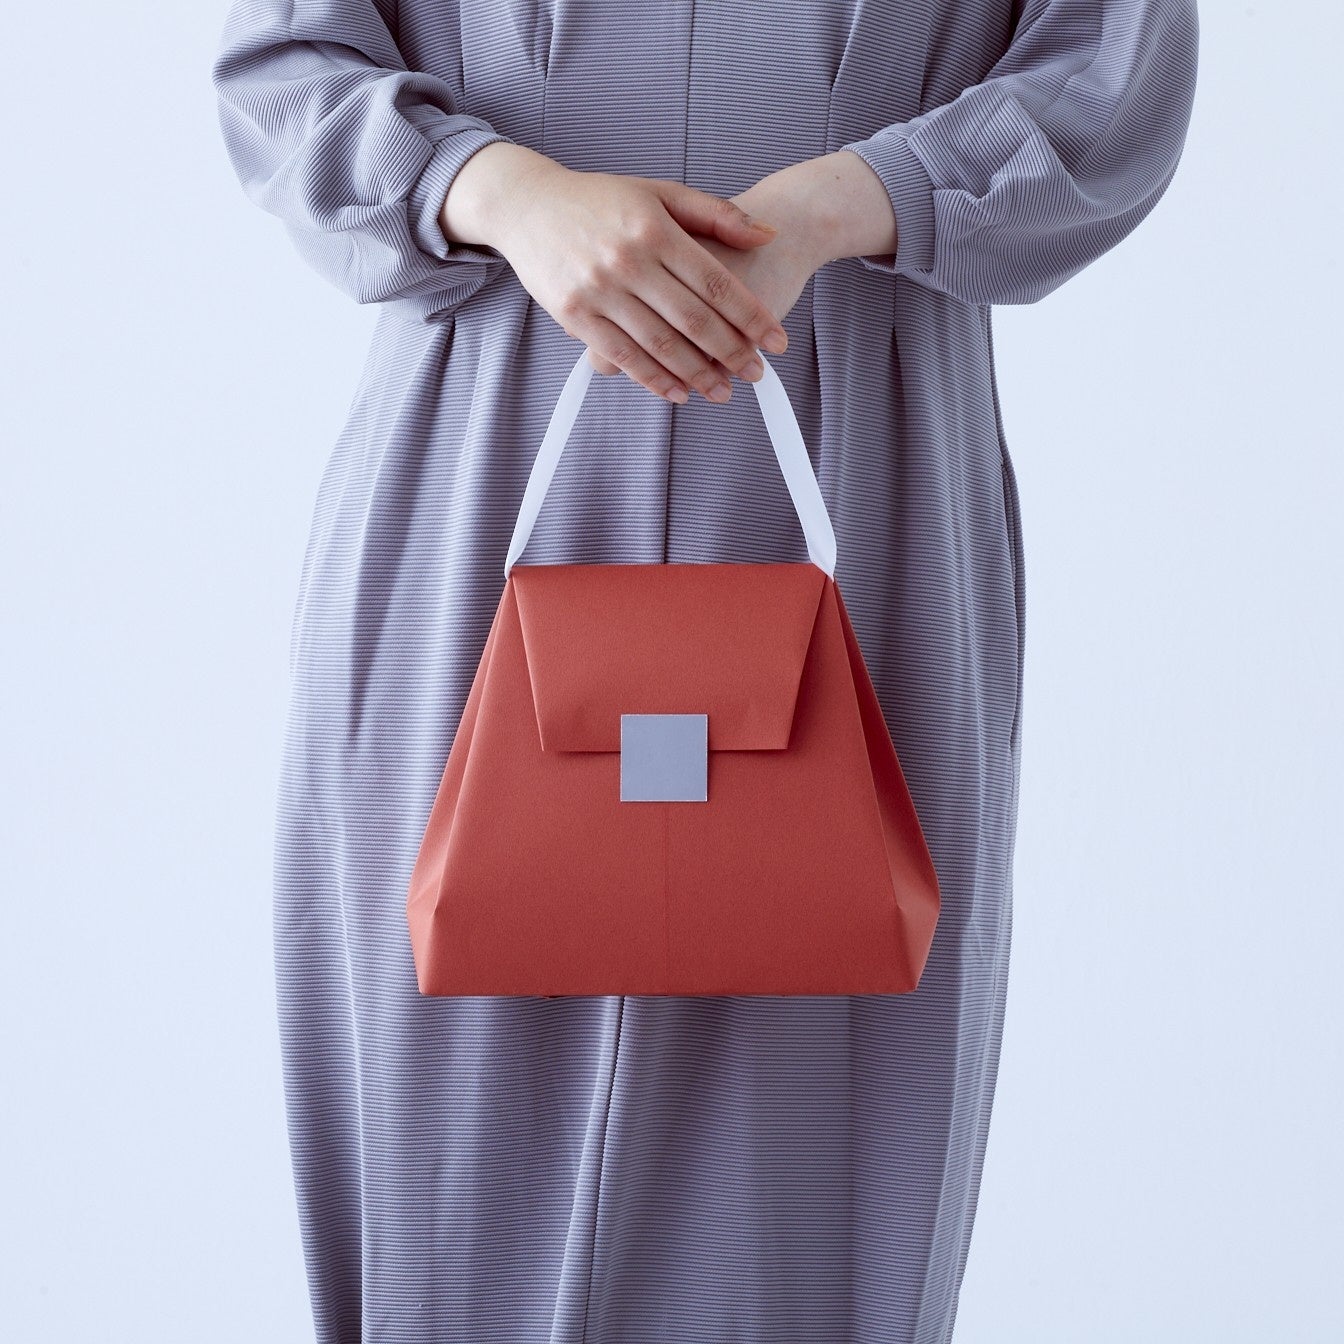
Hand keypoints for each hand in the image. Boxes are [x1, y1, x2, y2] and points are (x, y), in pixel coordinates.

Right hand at [586, 189, 823, 396]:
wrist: (528, 205)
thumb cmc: (600, 200)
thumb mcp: (660, 193)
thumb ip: (716, 214)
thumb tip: (769, 234)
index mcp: (655, 229)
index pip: (715, 282)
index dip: (750, 316)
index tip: (776, 341)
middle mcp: (629, 260)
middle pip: (693, 319)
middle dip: (731, 352)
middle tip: (756, 374)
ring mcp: (599, 289)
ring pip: (659, 344)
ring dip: (696, 374)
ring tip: (723, 391)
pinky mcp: (575, 315)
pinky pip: (622, 356)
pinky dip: (652, 379)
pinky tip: (678, 393)